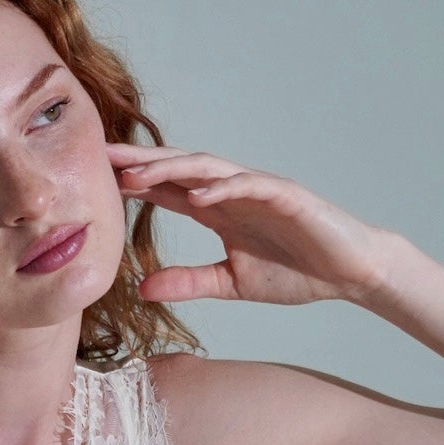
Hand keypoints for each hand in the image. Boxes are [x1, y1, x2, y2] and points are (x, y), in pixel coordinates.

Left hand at [107, 142, 394, 309]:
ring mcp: (258, 188)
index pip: (167, 189)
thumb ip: (189, 282)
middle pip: (178, 168)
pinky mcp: (285, 194)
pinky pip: (248, 185)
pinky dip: (222, 187)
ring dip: (171, 168)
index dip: (133, 183)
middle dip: (140, 161)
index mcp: (218, 209)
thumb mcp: (231, 284)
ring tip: (137, 173)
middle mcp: (232, 191)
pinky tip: (196, 193)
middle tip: (99, 155)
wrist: (349, 273)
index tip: (93, 180)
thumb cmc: (295, 273)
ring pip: (207, 168)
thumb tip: (143, 289)